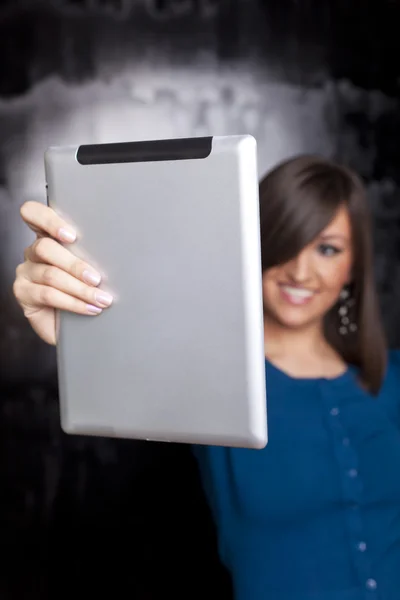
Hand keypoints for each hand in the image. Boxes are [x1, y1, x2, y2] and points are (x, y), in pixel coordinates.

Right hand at [13, 201, 112, 344]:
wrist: (77, 326)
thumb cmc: (86, 292)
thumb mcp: (91, 270)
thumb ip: (93, 255)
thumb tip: (118, 252)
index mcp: (49, 237)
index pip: (33, 214)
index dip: (48, 220)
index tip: (72, 236)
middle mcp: (34, 252)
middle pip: (45, 247)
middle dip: (76, 265)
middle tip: (97, 279)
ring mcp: (26, 272)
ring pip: (51, 274)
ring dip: (80, 288)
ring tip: (101, 299)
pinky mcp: (23, 293)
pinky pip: (48, 294)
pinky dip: (73, 303)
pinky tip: (89, 308)